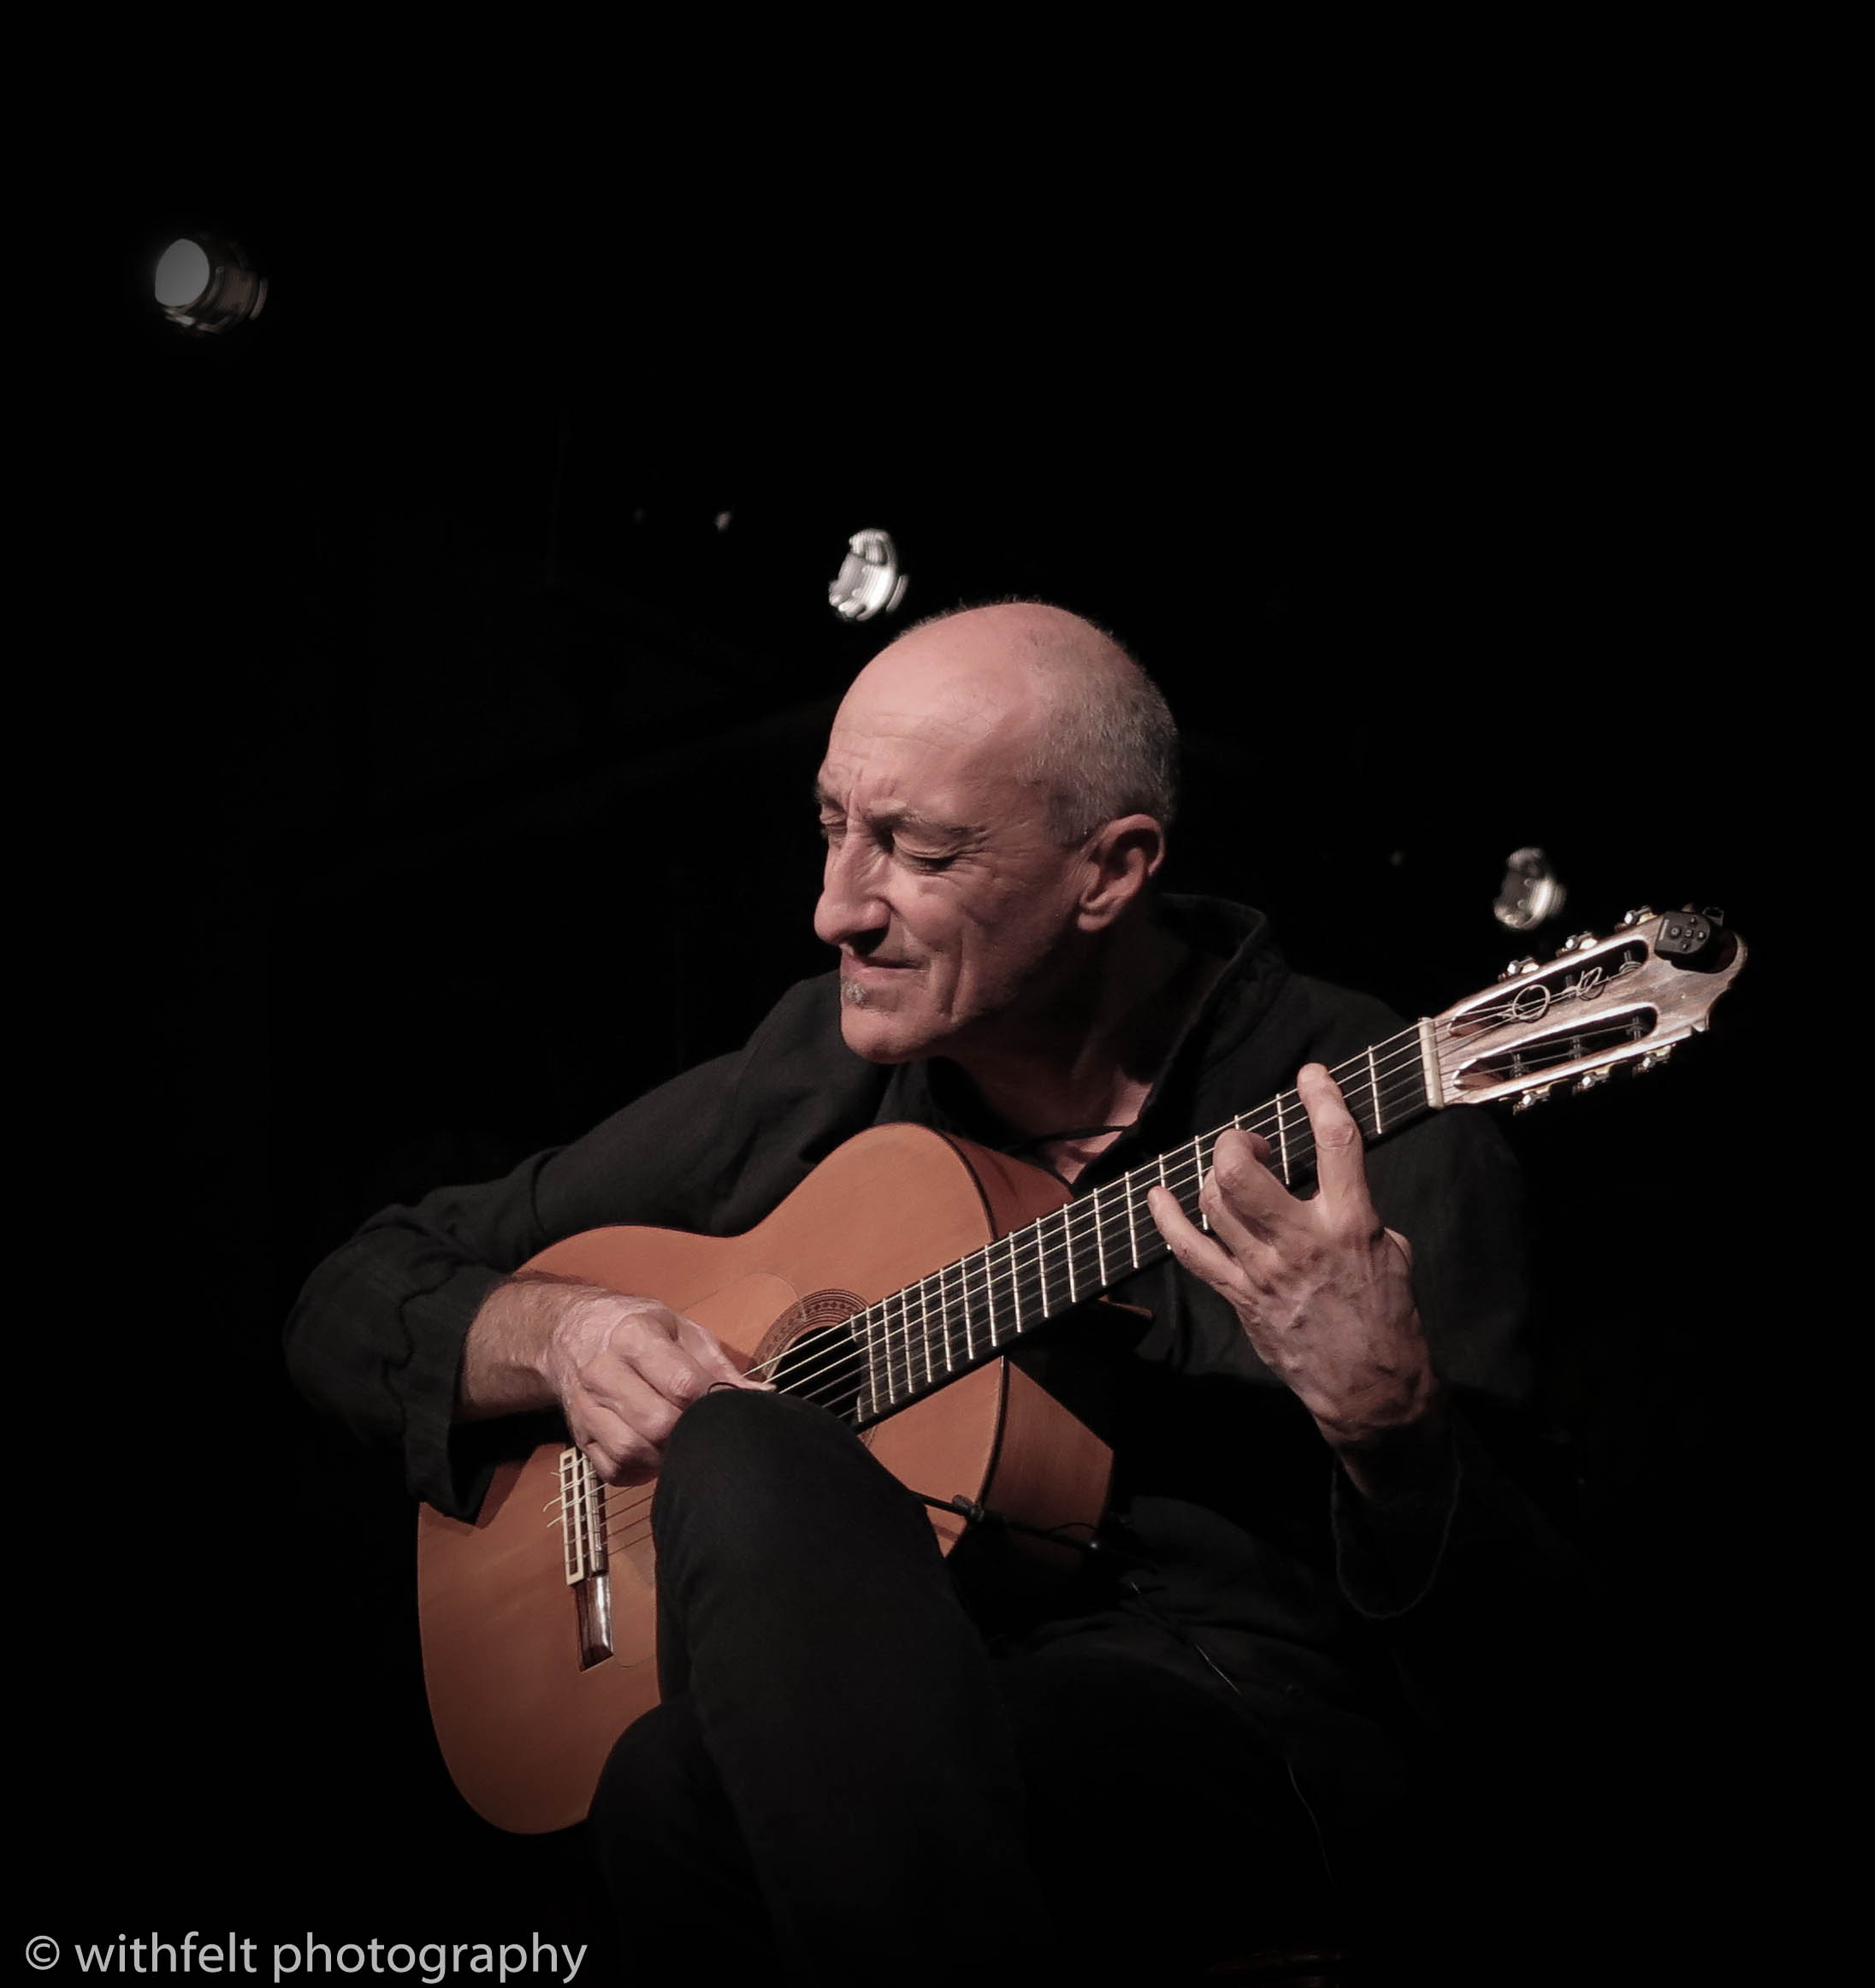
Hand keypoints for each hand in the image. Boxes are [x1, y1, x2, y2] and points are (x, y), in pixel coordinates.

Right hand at [541, 1287, 766, 1484]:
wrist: (572, 1332)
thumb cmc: (639, 1329)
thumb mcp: (682, 1330)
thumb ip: (721, 1365)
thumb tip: (764, 1395)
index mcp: (634, 1336)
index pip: (681, 1383)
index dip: (711, 1402)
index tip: (726, 1407)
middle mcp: (603, 1372)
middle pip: (657, 1423)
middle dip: (690, 1433)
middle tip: (705, 1429)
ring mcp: (586, 1407)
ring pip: (631, 1451)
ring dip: (666, 1457)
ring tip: (681, 1444)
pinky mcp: (579, 1436)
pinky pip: (613, 1470)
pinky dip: (641, 1472)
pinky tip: (656, 1455)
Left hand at [1146, 1063, 1442, 1480]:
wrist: (1369, 1385)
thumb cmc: (1387, 1315)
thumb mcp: (1392, 1250)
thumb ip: (1356, 1210)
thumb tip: (1329, 1183)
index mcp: (1350, 1223)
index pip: (1336, 1144)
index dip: (1322, 1098)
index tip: (1311, 1075)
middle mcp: (1301, 1240)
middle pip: (1242, 1172)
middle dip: (1237, 1143)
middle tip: (1252, 1146)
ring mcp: (1263, 1269)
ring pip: (1214, 1202)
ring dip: (1216, 1175)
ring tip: (1232, 1174)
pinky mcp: (1240, 1295)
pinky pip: (1190, 1251)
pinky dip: (1168, 1219)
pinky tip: (1159, 1196)